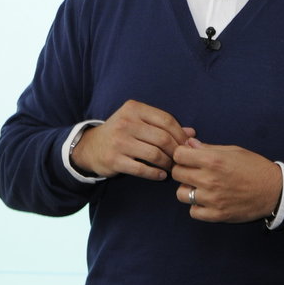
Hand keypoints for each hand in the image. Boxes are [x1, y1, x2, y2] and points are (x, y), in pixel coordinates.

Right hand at [71, 100, 194, 179]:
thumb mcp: (139, 122)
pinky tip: (161, 175)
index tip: (187, 146)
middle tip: (181, 159)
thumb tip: (192, 134)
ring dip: (168, 163)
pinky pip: (142, 169)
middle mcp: (126, 122)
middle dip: (176, 151)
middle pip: (163, 138)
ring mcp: (119, 141)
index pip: (166, 120)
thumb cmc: (122, 133)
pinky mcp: (114, 159)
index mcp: (134, 109)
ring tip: (171, 167)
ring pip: (155, 154)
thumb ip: (164, 125)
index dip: (180, 134)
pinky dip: (155, 174)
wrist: (91, 147)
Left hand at [172, 138, 281, 222]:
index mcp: (213, 160)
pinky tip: (207, 200)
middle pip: (177, 173)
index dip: (181, 154)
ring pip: (181, 194)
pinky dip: (197, 206)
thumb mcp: (233, 150)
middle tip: (195, 171)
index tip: (188, 157)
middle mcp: (209, 179)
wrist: (275, 190)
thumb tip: (189, 144)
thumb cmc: (255, 167)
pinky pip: (193, 212)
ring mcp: (212, 199)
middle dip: (183, 169)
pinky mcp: (216, 215)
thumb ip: (208, 148)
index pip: (178, 155)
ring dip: (188, 189)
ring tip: (201, 187)